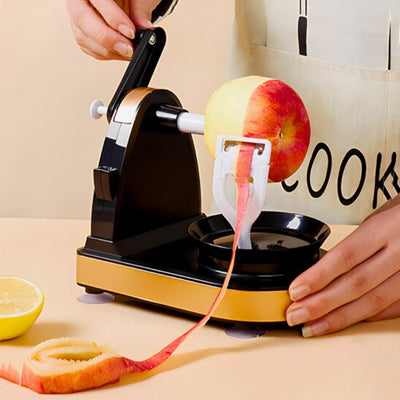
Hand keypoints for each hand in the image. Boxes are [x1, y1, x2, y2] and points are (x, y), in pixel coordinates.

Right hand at [66, 0, 160, 59]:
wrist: (122, 1)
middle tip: (128, 49)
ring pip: (83, 37)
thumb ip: (140, 9)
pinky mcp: (80, 32)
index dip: (113, 18)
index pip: (97, 0)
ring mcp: (76, 16)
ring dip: (108, 51)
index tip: (131, 32)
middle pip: (82, 20)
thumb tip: (144, 28)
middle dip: (108, 39)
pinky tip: (120, 53)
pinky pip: (88, 48)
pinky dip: (106, 54)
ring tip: (128, 52)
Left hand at [286, 194, 399, 336]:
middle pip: (355, 284)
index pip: (345, 257)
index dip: (318, 277)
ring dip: (338, 318)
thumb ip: (355, 242)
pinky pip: (390, 309)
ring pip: (373, 302)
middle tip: (295, 314)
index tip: (296, 290)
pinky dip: (364, 317)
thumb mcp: (378, 218)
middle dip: (321, 304)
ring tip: (312, 326)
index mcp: (385, 229)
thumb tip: (321, 267)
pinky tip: (342, 322)